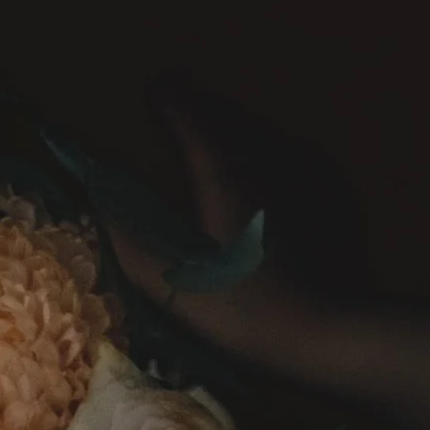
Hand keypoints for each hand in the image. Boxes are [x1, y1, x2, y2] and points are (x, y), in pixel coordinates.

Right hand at [109, 99, 312, 368]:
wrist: (333, 333)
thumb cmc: (246, 311)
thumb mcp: (172, 285)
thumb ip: (126, 241)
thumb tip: (94, 206)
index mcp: (223, 166)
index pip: (185, 105)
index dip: (165, 99)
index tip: (152, 96)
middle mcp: (267, 149)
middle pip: (225, 112)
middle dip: (199, 113)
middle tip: (177, 119)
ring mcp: (308, 165)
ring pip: (261, 131)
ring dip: (235, 136)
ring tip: (217, 154)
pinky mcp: (335, 189)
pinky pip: (293, 157)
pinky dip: (270, 162)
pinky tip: (264, 192)